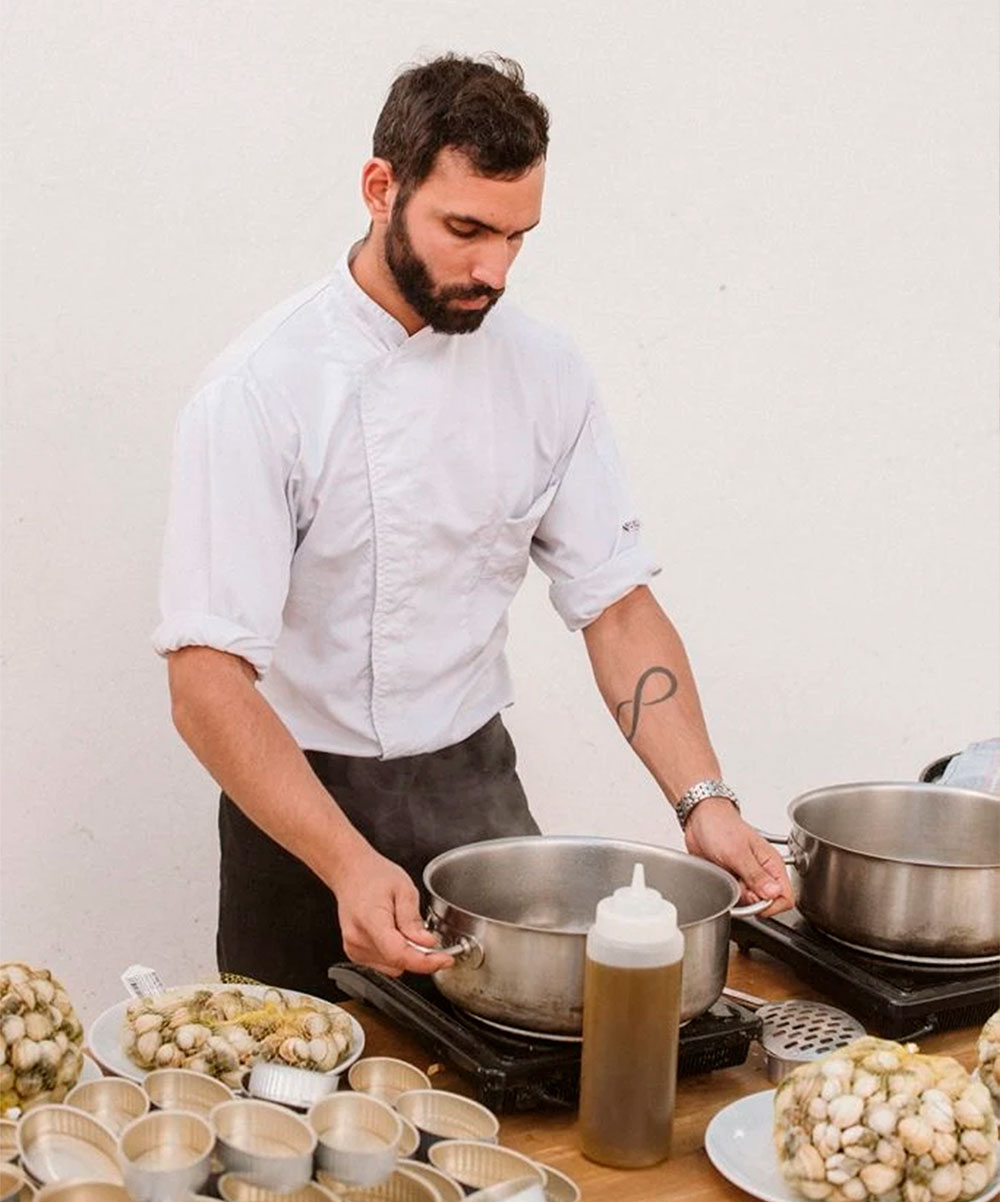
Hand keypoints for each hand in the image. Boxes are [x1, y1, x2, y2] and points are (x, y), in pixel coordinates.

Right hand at [327, 844, 454, 976]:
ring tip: (402, 927)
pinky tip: (393, 934)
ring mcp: (354, 948)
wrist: (350, 873)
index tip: (446, 959)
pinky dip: (394, 954)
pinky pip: (384, 964)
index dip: (426, 961)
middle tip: (427, 935)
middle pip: (397, 962)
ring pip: (392, 967)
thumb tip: (427, 944)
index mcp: (371, 919)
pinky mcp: (355, 953)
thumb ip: (413, 920)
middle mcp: (358, 939)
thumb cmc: (374, 876)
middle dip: (419, 954)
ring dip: (405, 954)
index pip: (398, 953)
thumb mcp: (404, 888)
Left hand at [682, 798, 793, 915]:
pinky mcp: (735, 879)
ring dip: (738, 896)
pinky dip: (728, 892)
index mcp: (772, 863)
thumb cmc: (720, 826)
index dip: (772, 905)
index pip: (786, 897)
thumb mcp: (737, 852)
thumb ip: (756, 875)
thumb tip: (774, 894)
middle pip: (768, 904)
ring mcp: (749, 877)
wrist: (700, 818)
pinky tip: (722, 877)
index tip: (755, 899)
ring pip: (751, 903)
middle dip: (751, 900)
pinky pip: (736, 897)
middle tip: (737, 882)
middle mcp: (764, 872)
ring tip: (728, 876)